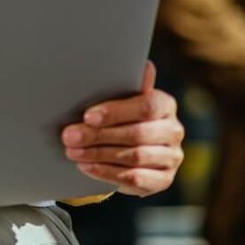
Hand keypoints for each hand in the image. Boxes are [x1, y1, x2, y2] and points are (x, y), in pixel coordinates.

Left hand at [61, 61, 183, 196]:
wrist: (126, 148)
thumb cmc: (119, 116)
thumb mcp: (119, 99)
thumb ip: (127, 85)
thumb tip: (145, 65)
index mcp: (165, 105)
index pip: (146, 107)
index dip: (116, 112)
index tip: (87, 116)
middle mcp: (174, 131)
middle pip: (137, 134)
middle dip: (98, 136)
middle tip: (70, 136)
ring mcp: (171, 158)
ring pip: (135, 157)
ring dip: (99, 154)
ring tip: (73, 152)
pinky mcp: (163, 180)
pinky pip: (135, 179)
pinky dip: (107, 173)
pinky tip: (86, 166)